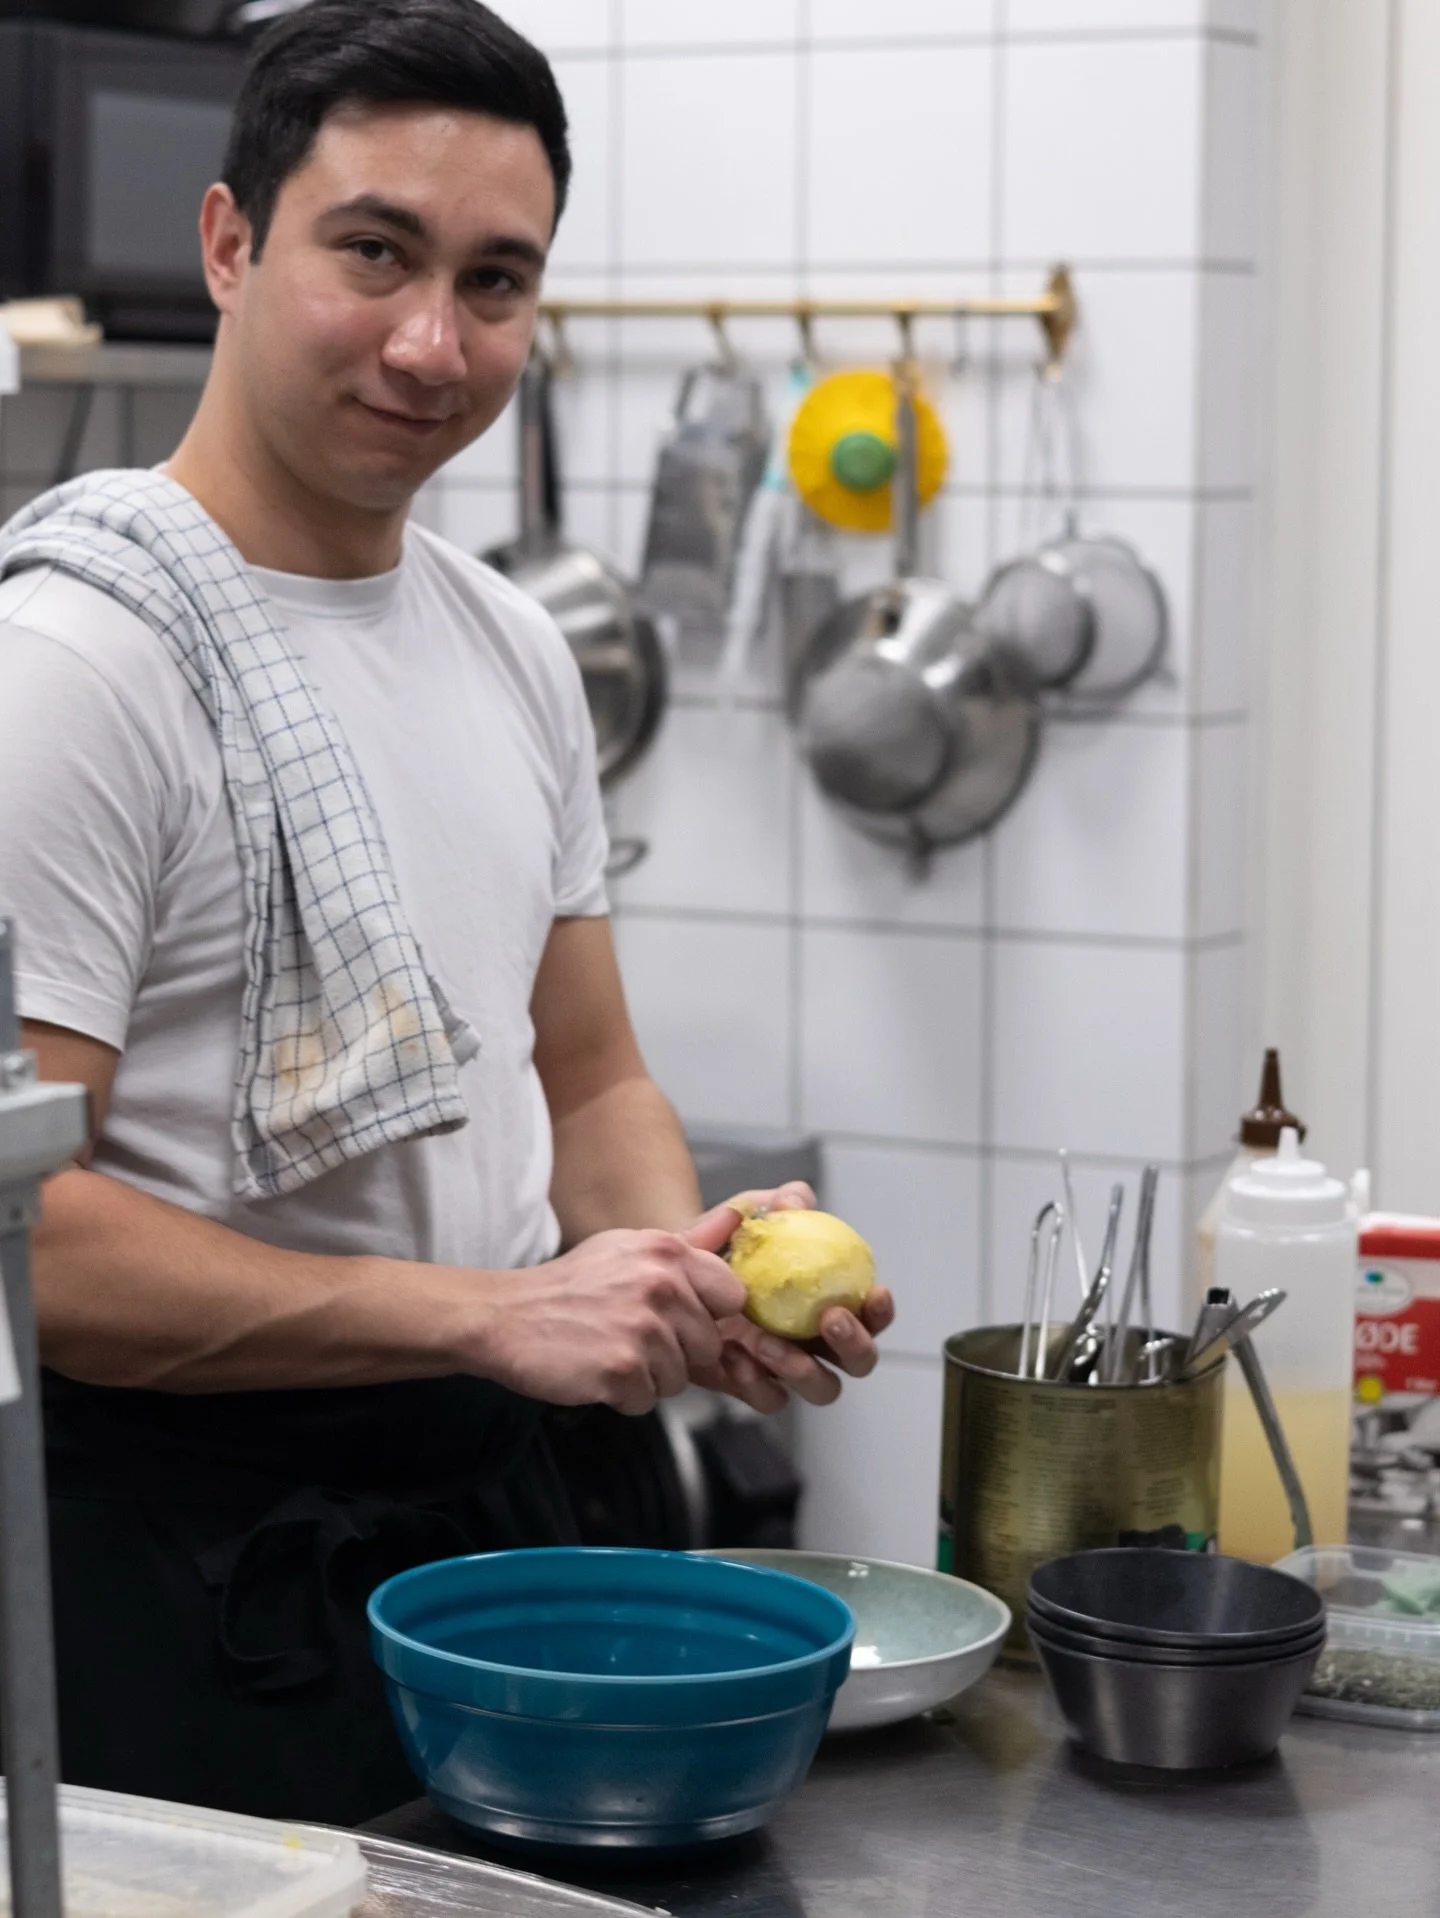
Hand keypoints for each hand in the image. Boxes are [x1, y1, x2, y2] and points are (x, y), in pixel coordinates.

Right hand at [472, 1229, 744, 1416]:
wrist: (504, 1316)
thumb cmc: (569, 1287)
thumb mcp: (627, 1249)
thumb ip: (687, 1243)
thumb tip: (736, 1218)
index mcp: (666, 1251)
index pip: (732, 1295)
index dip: (708, 1314)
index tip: (680, 1318)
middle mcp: (661, 1285)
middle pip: (708, 1345)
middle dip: (675, 1353)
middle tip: (630, 1338)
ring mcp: (642, 1328)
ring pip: (679, 1378)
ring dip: (647, 1377)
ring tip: (609, 1351)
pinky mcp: (622, 1369)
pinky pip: (647, 1401)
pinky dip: (622, 1396)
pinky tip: (596, 1371)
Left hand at [680, 1193, 895, 1413]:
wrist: (681, 1265)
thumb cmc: (732, 1239)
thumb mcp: (753, 1212)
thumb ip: (780, 1202)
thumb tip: (796, 1201)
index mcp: (833, 1301)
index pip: (872, 1314)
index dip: (881, 1311)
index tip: (874, 1293)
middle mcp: (818, 1340)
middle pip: (859, 1362)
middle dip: (854, 1345)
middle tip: (829, 1319)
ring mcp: (788, 1367)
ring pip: (821, 1388)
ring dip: (802, 1369)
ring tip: (764, 1341)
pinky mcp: (752, 1384)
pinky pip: (768, 1396)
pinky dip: (756, 1382)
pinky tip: (732, 1352)